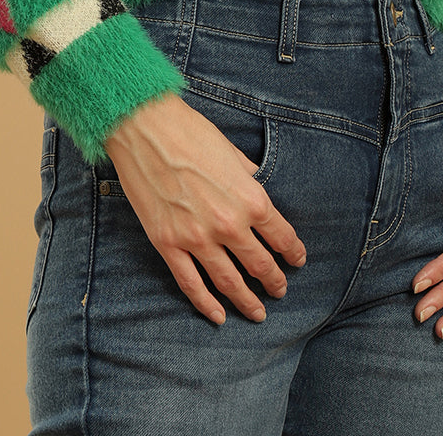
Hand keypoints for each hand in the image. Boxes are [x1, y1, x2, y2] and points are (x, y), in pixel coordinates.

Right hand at [103, 92, 307, 325]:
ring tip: (257, 312)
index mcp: (251, 198)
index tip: (297, 261)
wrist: (145, 127)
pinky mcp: (168, 244)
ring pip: (229, 282)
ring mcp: (196, 238)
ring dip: (247, 301)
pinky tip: (219, 315)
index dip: (293, 253)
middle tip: (280, 290)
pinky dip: (207, 305)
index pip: (282, 236)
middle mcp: (228, 224)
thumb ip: (249, 178)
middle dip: (274, 281)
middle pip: (259, 265)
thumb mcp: (233, 153)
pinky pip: (191, 284)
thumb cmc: (190, 132)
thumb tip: (258, 189)